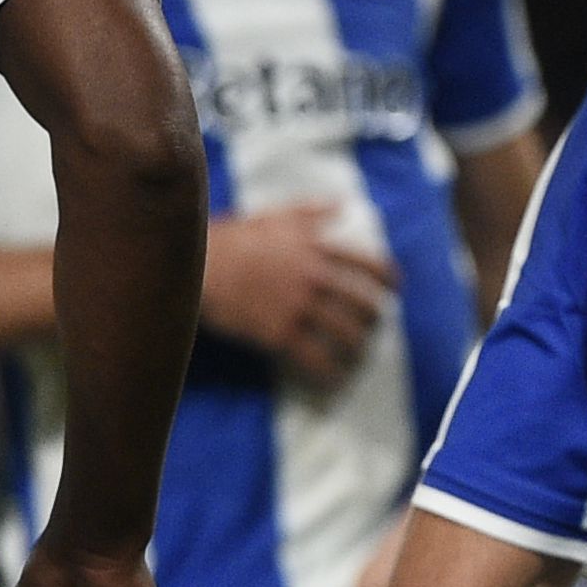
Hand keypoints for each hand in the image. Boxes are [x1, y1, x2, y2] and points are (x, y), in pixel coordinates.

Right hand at [207, 203, 397, 380]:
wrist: (192, 266)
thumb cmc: (229, 238)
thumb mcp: (273, 217)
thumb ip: (310, 212)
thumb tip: (341, 206)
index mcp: (317, 248)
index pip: (370, 265)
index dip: (389, 280)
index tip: (394, 290)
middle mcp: (315, 277)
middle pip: (364, 304)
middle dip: (374, 318)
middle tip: (372, 327)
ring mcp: (298, 307)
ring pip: (346, 333)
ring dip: (358, 347)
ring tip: (358, 355)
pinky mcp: (278, 333)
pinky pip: (315, 358)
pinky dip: (330, 372)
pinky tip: (334, 380)